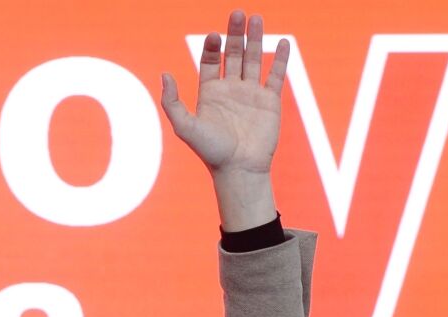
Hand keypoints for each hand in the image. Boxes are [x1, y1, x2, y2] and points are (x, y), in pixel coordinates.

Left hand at [161, 11, 289, 229]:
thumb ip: (172, 102)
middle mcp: (230, 90)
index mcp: (210, 93)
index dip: (212, 46)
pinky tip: (283, 42)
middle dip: (235, 34)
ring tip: (256, 17)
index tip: (214, 35)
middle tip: (237, 13)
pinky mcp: (270, 101)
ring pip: (254, 59)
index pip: (210, 61)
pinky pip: (276, 75)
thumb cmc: (210, 151)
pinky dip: (280, 59)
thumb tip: (164, 74)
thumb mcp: (185, 127)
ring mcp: (251, 94)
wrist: (239, 169)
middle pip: (233, 54)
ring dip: (255, 39)